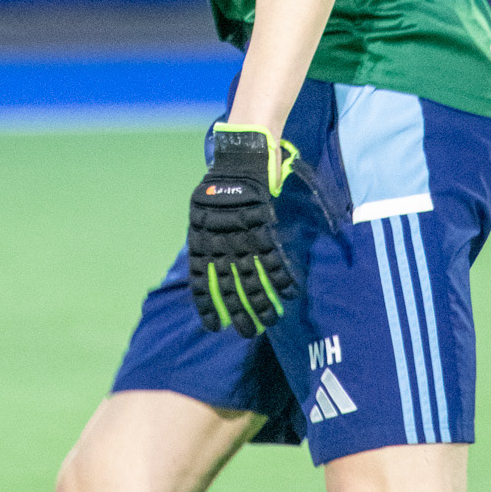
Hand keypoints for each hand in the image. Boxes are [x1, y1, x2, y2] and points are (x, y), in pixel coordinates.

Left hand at [188, 124, 299, 337]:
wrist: (241, 157)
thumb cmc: (221, 184)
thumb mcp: (202, 212)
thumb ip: (206, 240)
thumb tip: (209, 267)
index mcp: (201, 240)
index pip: (200, 282)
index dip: (207, 306)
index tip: (213, 328)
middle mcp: (220, 244)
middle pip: (229, 288)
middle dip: (239, 314)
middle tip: (247, 334)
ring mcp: (243, 237)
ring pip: (253, 280)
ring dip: (263, 303)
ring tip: (271, 322)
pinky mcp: (263, 227)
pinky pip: (274, 260)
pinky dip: (282, 278)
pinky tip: (290, 294)